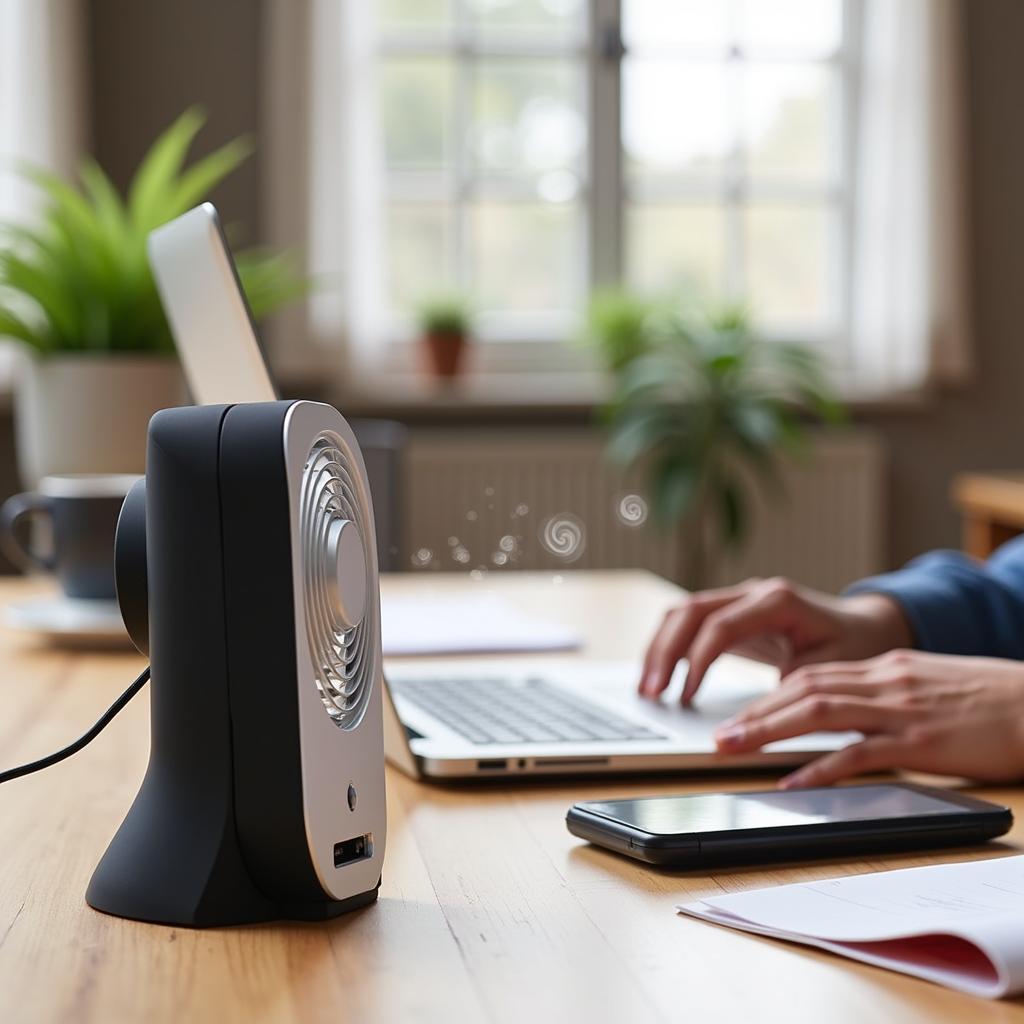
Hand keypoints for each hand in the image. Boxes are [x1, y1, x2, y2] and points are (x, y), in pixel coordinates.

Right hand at [639, 577, 910, 702]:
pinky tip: (662, 677)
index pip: (720, 625)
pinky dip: (671, 647)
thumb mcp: (830, 671)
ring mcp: (739, 598)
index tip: (685, 697)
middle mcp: (752, 590)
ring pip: (682, 612)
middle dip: (664, 653)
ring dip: (660, 649)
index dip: (697, 662)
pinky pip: (689, 623)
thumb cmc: (855, 648)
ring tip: (647, 689)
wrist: (867, 627)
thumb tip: (754, 717)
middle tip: (651, 693)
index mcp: (777, 600)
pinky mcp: (731, 612)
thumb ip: (791, 686)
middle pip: (689, 611)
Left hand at [714, 650, 1023, 787]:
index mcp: (883, 668)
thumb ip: (883, 697)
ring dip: (768, 731)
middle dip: (754, 713)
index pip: (811, 677)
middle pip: (803, 691)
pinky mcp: (921, 741)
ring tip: (731, 749)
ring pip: (819, 713)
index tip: (738, 717)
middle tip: (717, 736)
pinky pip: (860, 754)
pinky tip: (792, 782)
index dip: (768, 698)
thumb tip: (844, 721)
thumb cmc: (988, 701)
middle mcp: (884, 682)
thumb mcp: (925, 687)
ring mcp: (901, 710)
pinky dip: (820, 768)